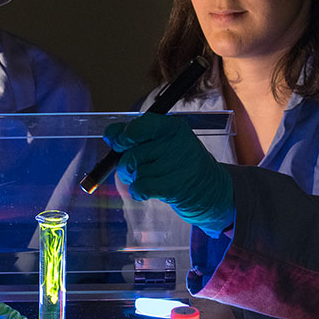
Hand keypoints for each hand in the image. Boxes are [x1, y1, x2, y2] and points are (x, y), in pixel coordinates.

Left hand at [105, 112, 233, 237]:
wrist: (208, 188)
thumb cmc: (179, 161)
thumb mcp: (162, 140)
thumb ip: (134, 134)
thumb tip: (110, 134)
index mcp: (172, 127)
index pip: (138, 126)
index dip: (123, 136)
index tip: (120, 144)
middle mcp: (175, 143)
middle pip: (131, 154)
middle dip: (127, 164)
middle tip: (141, 167)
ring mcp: (176, 164)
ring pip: (134, 172)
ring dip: (135, 179)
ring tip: (153, 178)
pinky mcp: (174, 186)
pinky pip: (139, 187)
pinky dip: (137, 191)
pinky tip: (147, 190)